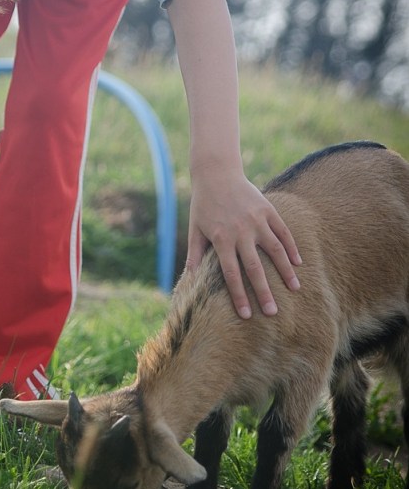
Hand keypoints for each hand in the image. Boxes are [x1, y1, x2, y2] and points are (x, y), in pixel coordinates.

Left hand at [185, 168, 301, 318]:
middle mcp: (240, 231)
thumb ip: (195, 254)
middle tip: (273, 313)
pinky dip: (291, 248)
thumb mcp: (195, 229)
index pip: (231, 274)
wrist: (216, 173)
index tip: (247, 315)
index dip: (239, 296)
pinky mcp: (268, 210)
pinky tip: (298, 264)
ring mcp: (256, 220)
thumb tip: (189, 279)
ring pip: (275, 250)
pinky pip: (283, 232)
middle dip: (264, 292)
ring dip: (285, 272)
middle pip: (254, 268)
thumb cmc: (203, 205)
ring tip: (295, 290)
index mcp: (221, 239)